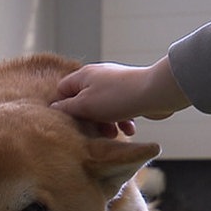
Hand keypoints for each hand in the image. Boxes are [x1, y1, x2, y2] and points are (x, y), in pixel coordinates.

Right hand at [51, 57, 190, 136]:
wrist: (156, 92)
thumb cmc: (118, 98)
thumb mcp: (85, 106)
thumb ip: (66, 108)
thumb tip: (54, 108)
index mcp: (83, 75)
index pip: (62, 91)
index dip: (63, 109)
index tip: (70, 123)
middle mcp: (98, 76)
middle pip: (83, 102)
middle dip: (89, 121)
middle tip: (96, 132)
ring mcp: (115, 83)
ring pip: (102, 108)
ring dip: (106, 124)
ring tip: (114, 135)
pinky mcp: (130, 92)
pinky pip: (119, 109)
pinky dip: (121, 120)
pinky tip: (129, 129)